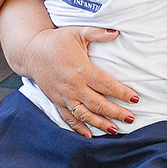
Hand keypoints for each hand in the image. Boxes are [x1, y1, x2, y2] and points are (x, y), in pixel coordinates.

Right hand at [22, 24, 139, 136]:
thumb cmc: (56, 40)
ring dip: (100, 123)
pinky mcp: (56, 101)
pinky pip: (68, 118)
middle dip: (116, 112)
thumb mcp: (77, 32)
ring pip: (84, 115)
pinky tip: (89, 135)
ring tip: (115, 129)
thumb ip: (97, 33)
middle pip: (98, 104)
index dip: (122, 93)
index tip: (135, 98)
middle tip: (131, 118)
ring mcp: (64, 96)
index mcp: (81, 70)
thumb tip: (116, 32)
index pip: (106, 85)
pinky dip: (78, 128)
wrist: (31, 51)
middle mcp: (73, 86)